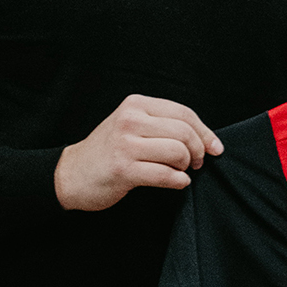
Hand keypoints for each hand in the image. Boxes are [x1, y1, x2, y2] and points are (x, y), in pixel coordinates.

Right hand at [54, 95, 220, 210]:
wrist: (70, 174)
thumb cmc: (108, 151)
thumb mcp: (131, 126)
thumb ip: (161, 125)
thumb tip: (205, 138)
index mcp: (136, 104)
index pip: (184, 113)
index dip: (205, 132)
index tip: (215, 147)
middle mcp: (130, 120)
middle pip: (184, 132)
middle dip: (198, 150)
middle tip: (196, 163)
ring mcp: (125, 144)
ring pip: (178, 152)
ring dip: (187, 166)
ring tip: (181, 171)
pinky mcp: (123, 169)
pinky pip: (166, 175)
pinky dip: (178, 181)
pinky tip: (177, 182)